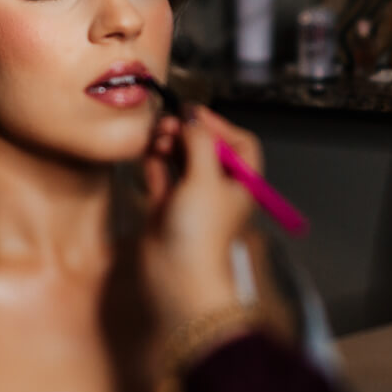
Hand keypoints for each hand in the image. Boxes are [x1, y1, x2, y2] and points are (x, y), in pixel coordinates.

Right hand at [140, 104, 262, 332]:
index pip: (239, 144)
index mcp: (242, 183)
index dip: (220, 126)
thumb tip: (193, 117)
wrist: (177, 277)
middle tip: (170, 124)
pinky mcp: (166, 208)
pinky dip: (155, 162)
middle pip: (207, 149)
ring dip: (169, 144)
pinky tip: (149, 153)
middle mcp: (218, 189)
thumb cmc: (201, 231)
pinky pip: (161, 176)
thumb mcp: (206, 177)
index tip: (196, 114)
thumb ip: (200, 142)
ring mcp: (191, 198)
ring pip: (181, 160)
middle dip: (189, 133)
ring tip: (157, 137)